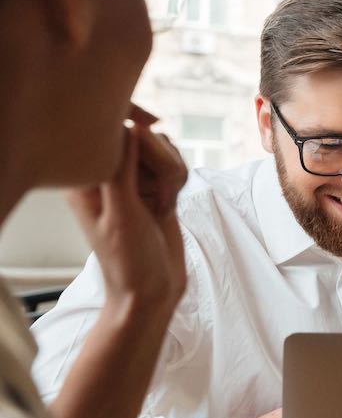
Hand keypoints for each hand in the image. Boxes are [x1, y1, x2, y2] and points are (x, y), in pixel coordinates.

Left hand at [67, 107, 187, 321]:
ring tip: (163, 205)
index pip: (116, 132)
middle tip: (159, 199)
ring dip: (173, 174)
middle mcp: (107, 173)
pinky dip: (178, 181)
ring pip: (164, 148)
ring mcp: (131, 178)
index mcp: (86, 178)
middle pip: (145, 136)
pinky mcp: (152, 185)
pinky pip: (173, 162)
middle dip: (162, 163)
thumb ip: (123, 170)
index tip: (155, 157)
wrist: (152, 289)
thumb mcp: (123, 215)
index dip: (141, 137)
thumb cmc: (129, 260)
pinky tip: (169, 206)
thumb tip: (131, 129)